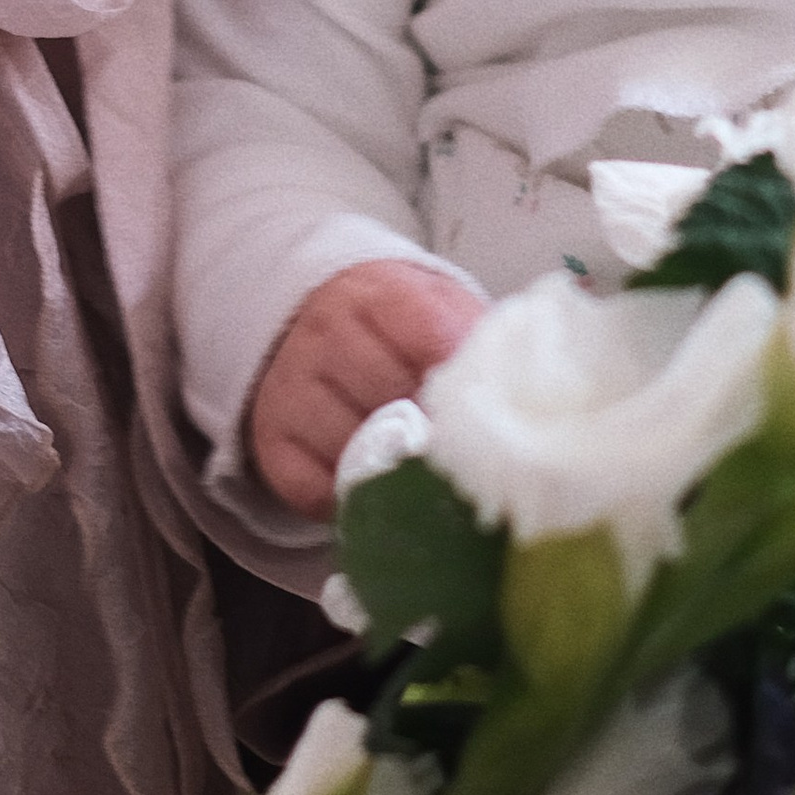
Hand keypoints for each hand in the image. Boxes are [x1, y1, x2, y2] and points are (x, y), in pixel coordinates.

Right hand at [247, 260, 487, 514]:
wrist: (322, 314)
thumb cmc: (404, 326)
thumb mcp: (446, 309)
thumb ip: (481, 342)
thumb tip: (523, 395)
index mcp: (382, 295)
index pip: (428, 334)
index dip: (462, 382)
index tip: (487, 413)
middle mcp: (327, 334)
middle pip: (389, 396)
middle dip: (432, 431)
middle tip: (462, 453)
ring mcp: (292, 386)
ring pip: (350, 446)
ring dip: (391, 468)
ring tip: (420, 471)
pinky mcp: (271, 438)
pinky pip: (311, 488)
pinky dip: (349, 500)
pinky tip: (375, 488)